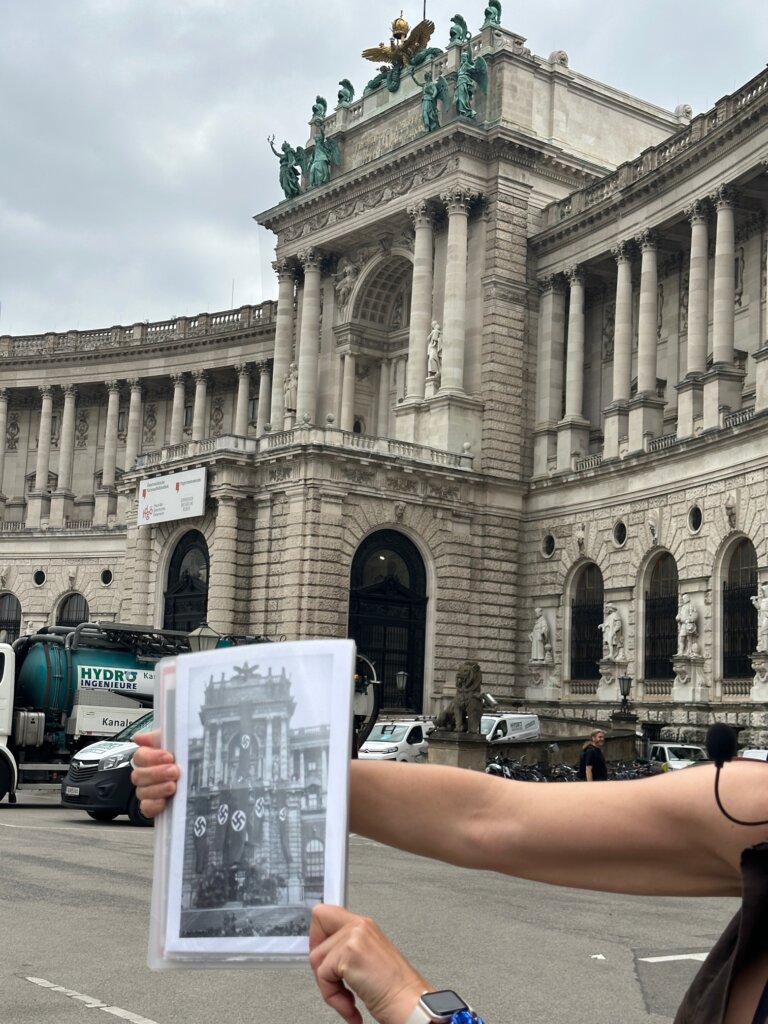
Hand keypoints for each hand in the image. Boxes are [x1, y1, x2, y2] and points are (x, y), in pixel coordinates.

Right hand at [130, 731, 178, 818]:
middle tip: (173, 771)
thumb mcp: (176, 744)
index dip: (152, 757)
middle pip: (138, 775)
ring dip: (157, 789)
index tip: (168, 756)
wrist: (201, 784)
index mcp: (149, 758)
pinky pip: (146, 808)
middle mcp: (145, 775)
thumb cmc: (185, 761)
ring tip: (173, 786)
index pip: (139, 756)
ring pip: (142, 792)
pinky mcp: (152, 807)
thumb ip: (159, 738)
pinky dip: (154, 805)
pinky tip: (164, 801)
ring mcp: (147, 792)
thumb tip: (139, 737)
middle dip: (157, 773)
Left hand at [310, 905, 428, 1023]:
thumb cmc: (396, 990)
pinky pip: (323, 975)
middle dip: (319, 961)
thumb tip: (323, 956)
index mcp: (365, 926)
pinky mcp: (350, 952)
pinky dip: (333, 997)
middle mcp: (360, 925)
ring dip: (329, 987)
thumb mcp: (368, 961)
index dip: (318, 935)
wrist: (411, 1004)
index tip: (320, 958)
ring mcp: (355, 936)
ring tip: (348, 1000)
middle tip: (332, 981)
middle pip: (317, 926)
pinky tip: (351, 1006)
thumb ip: (348, 950)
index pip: (326, 912)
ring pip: (318, 957)